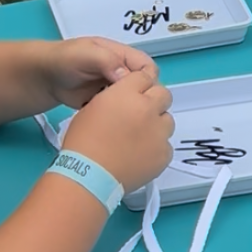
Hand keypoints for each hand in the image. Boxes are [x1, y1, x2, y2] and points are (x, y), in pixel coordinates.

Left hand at [38, 36, 156, 109]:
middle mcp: (124, 72)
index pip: (148, 67)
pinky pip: (124, 110)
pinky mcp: (110, 103)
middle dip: (141, 96)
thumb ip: (107, 61)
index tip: (135, 90)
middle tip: (125, 105)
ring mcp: (117, 88)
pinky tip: (112, 119)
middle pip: (146, 85)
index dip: (147, 79)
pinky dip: (121, 115)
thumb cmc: (64, 59)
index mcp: (123, 56)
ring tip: (118, 114)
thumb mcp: (85, 54)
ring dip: (132, 107)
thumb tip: (126, 77)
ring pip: (137, 99)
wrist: (44, 77)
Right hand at [62, 68, 173, 192]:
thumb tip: (126, 98)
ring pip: (167, 120)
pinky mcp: (165, 153)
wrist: (91, 174)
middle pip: (163, 94)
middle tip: (141, 112)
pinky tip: (141, 153)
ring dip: (157, 123)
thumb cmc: (83, 141)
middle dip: (154, 100)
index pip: (144, 77)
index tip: (134, 93)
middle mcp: (148, 109)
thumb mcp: (92, 107)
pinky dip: (156, 146)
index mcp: (126, 94)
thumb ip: (115, 97)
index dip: (139, 85)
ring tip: (139, 136)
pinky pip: (166, 144)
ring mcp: (160, 132)